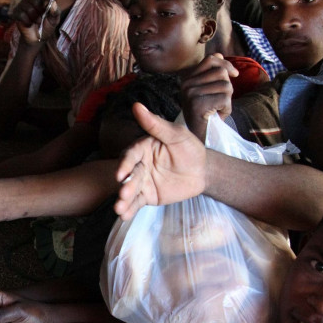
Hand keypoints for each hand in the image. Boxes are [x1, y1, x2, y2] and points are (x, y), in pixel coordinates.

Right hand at [12, 0, 58, 44]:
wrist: (38, 39)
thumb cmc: (47, 27)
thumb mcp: (54, 20)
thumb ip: (56, 12)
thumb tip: (54, 4)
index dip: (45, 0)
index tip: (47, 8)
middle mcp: (31, 0)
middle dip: (39, 10)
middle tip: (41, 17)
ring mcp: (23, 6)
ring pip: (27, 7)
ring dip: (34, 17)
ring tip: (36, 22)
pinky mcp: (16, 14)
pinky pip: (21, 14)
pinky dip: (27, 21)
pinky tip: (29, 24)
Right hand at [114, 103, 206, 220]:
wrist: (203, 172)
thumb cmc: (190, 149)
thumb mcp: (177, 135)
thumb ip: (156, 124)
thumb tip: (136, 105)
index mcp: (143, 148)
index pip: (131, 155)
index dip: (124, 164)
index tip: (120, 174)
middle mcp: (140, 164)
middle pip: (130, 175)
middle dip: (125, 185)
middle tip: (123, 194)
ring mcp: (143, 181)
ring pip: (130, 190)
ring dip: (123, 200)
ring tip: (119, 209)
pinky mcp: (147, 195)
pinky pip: (137, 203)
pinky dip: (130, 210)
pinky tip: (123, 216)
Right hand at [180, 54, 237, 141]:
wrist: (199, 138)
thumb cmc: (207, 114)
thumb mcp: (208, 90)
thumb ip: (212, 73)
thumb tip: (220, 54)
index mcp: (187, 79)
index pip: (211, 59)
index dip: (226, 64)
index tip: (235, 74)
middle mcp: (186, 84)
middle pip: (221, 73)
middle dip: (227, 88)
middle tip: (219, 102)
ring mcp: (190, 94)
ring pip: (226, 86)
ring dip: (227, 100)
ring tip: (217, 110)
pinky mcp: (198, 104)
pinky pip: (225, 99)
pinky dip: (226, 109)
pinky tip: (217, 116)